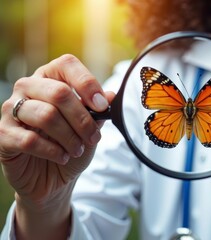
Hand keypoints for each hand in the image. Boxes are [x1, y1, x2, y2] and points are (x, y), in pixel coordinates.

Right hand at [0, 54, 114, 238]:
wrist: (54, 176)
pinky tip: (62, 157)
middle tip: (94, 137)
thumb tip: (112, 96)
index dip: (87, 83)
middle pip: (59, 92)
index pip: (66, 64)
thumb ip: (98, 111)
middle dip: (83, 119)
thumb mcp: (90, 127)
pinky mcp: (3, 134)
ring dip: (70, 137)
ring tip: (78, 149)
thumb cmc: (71, 145)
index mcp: (50, 78)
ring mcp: (10, 109)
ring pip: (46, 115)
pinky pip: (30, 140)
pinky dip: (53, 151)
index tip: (103, 106)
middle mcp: (28, 88)